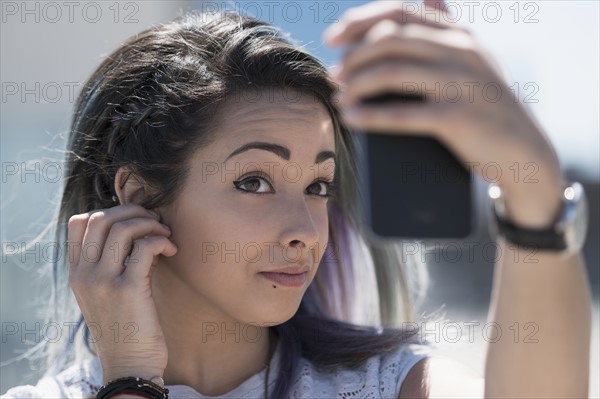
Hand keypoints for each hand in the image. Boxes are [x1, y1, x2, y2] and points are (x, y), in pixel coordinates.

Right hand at [67, 204, 176, 382]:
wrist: (130, 365)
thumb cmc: (125, 327)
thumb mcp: (103, 294)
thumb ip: (107, 264)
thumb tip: (131, 229)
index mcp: (76, 273)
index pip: (78, 223)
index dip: (109, 212)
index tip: (133, 220)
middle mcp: (84, 275)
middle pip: (101, 219)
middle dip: (133, 211)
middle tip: (154, 221)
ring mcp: (104, 282)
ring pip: (123, 229)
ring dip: (150, 224)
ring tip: (165, 234)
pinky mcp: (129, 290)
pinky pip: (146, 247)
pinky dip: (162, 241)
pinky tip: (172, 251)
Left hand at [324, 0, 564, 227]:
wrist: (523, 151)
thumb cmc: (487, 106)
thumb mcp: (473, 61)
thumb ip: (447, 30)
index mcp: (458, 34)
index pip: (399, 12)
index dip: (359, 22)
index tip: (332, 39)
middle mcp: (461, 51)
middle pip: (390, 40)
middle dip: (353, 57)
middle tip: (333, 76)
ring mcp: (461, 82)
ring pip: (391, 73)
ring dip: (356, 85)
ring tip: (339, 99)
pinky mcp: (458, 117)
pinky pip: (402, 114)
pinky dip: (370, 115)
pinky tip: (351, 118)